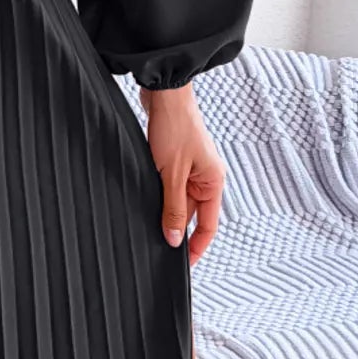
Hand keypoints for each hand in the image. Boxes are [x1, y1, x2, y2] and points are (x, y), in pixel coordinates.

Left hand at [141, 83, 226, 263]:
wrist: (164, 93)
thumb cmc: (174, 128)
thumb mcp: (171, 174)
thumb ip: (173, 208)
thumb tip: (174, 239)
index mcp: (213, 182)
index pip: (208, 226)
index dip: (197, 247)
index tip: (184, 266)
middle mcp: (205, 177)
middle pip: (191, 215)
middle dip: (174, 229)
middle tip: (154, 248)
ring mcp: (190, 169)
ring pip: (177, 201)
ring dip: (163, 212)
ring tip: (146, 226)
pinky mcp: (174, 160)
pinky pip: (168, 186)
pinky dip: (158, 196)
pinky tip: (144, 202)